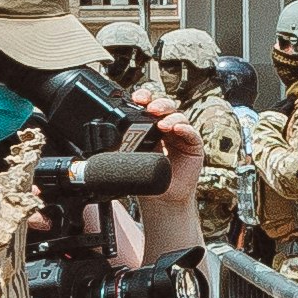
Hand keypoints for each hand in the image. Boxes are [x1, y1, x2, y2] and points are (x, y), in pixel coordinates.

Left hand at [131, 104, 206, 240]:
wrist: (161, 198)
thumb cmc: (146, 177)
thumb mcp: (129, 157)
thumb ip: (122, 145)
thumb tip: (104, 136)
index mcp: (150, 127)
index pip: (148, 106)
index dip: (144, 98)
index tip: (137, 98)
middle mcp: (166, 127)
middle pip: (165, 106)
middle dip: (158, 104)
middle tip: (150, 108)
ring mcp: (181, 135)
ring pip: (179, 116)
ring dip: (171, 117)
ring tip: (162, 124)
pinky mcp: (193, 145)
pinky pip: (192, 133)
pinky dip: (185, 128)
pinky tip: (177, 129)